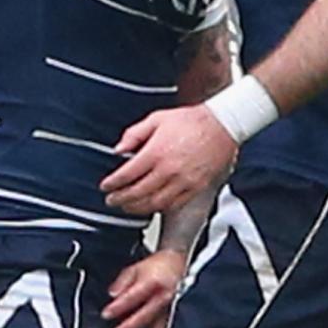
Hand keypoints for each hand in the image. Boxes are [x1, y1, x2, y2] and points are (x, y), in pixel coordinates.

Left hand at [103, 105, 238, 215]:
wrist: (222, 125)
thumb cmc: (190, 120)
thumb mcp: (157, 119)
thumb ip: (134, 134)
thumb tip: (118, 150)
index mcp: (156, 152)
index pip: (127, 174)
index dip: (112, 184)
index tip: (105, 187)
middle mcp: (169, 170)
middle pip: (138, 192)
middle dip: (120, 199)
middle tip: (111, 200)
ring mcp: (184, 181)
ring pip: (154, 203)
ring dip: (137, 208)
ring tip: (126, 207)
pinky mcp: (196, 187)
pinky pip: (174, 204)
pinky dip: (158, 208)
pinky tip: (150, 206)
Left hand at [105, 249, 186, 327]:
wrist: (183, 265)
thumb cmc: (159, 268)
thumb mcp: (137, 268)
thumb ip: (123, 281)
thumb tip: (112, 294)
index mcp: (154, 284)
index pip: (135, 295)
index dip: (120, 305)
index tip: (106, 314)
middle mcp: (165, 299)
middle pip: (147, 316)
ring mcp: (172, 313)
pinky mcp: (175, 323)